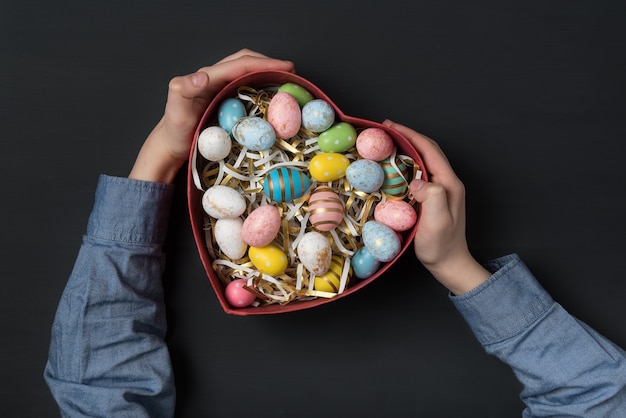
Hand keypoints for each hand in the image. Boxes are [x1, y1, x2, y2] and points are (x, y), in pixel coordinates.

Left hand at [129, 49, 294, 182]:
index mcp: (208, 78)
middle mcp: (216, 80)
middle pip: (246, 62)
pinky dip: (262, 88)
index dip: (264, 63)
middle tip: (291, 71)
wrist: (171, 146)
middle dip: (269, 64)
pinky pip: (247, 89)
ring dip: (267, 74)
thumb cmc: (174, 130)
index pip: (240, 64)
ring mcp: (221, 91)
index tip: (286, 67)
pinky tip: (273, 99)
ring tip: (286, 81)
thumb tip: (201, 77)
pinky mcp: (225, 102)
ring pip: (248, 74)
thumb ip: (183, 90)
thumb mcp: (176, 111)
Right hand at [383, 120, 489, 294]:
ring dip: (405, 149)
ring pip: (422, 161)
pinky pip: (418, 174)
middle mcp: (446, 182)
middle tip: (384, 131)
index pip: (429, 150)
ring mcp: (440, 190)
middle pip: (427, 150)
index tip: (391, 126)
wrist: (449, 264)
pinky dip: (404, 165)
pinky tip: (392, 168)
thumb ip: (432, 196)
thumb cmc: (441, 246)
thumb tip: (416, 180)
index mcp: (449, 183)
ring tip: (386, 144)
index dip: (410, 135)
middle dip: (406, 137)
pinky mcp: (433, 198)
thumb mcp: (437, 222)